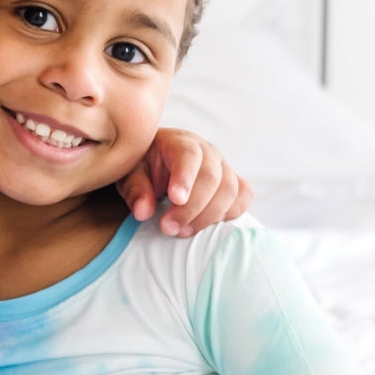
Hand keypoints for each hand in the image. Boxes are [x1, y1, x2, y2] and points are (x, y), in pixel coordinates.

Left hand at [117, 128, 253, 237]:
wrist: (158, 164)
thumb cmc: (144, 169)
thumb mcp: (130, 176)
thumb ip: (136, 191)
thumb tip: (143, 212)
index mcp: (179, 143)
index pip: (189, 155)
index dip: (185, 178)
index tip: (175, 199)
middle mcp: (207, 152)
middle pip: (212, 178)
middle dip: (191, 209)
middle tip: (168, 228)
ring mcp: (223, 167)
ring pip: (230, 190)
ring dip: (208, 217)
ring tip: (183, 232)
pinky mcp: (232, 182)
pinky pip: (244, 196)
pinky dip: (231, 213)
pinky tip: (208, 225)